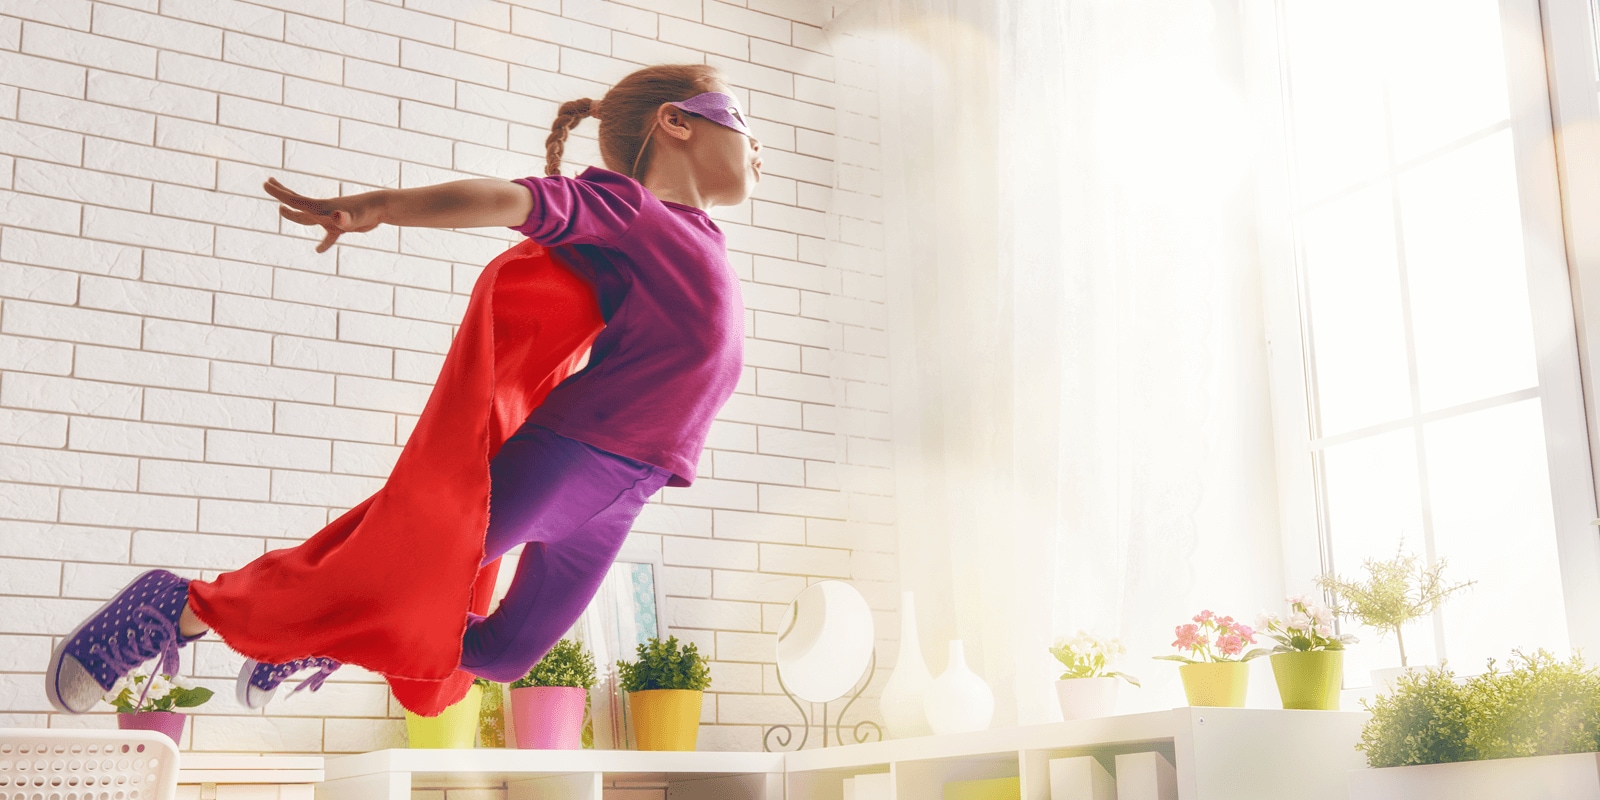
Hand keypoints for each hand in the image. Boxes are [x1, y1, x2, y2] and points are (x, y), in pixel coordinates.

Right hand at [263, 177, 381, 252]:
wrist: (382, 208)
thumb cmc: (368, 211)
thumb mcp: (355, 217)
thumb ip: (345, 219)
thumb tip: (337, 217)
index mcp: (321, 208)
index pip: (295, 201)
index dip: (279, 194)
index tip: (265, 184)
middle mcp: (323, 211)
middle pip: (297, 204)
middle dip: (282, 195)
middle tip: (268, 183)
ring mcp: (331, 218)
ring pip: (308, 218)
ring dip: (294, 214)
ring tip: (282, 210)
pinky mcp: (342, 227)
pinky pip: (329, 236)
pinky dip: (324, 243)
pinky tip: (319, 250)